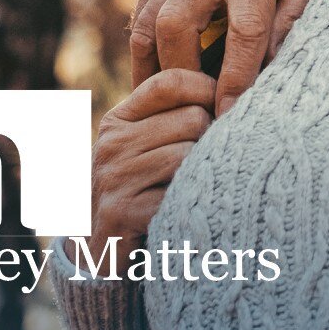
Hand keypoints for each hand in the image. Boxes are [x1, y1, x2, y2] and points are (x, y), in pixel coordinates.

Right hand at [85, 68, 214, 261]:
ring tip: (194, 183)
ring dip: (201, 171)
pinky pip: (178, 192)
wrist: (104, 251)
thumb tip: (225, 78)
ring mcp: (114, 177)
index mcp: (118, 119)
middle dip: (209, 137)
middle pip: (191, 118)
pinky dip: (189, 200)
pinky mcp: (121, 212)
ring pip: (189, 154)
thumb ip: (173, 110)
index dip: (205, 87)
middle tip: (206, 158)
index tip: (220, 105)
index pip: (170, 82)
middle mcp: (112, 143)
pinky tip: (184, 206)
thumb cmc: (142, 188)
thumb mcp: (147, 143)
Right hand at [129, 0, 324, 114]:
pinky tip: (154, 82)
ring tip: (169, 106)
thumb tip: (269, 70)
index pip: (243, 32)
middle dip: (184, 76)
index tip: (228, 114)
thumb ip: (293, 19)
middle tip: (197, 112)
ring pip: (149, 25)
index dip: (235, 77)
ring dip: (157, 70)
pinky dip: (144, 54)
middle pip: (180, 28)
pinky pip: (140, 19)